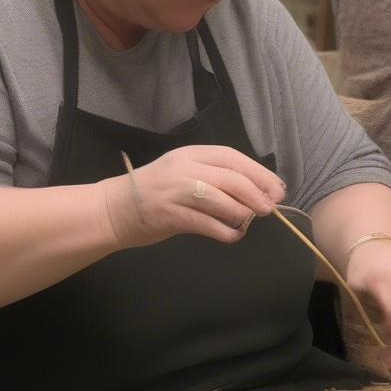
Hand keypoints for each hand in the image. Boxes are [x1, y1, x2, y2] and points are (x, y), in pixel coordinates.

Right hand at [99, 144, 285, 250]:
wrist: (114, 210)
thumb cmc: (154, 192)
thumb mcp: (183, 173)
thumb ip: (213, 177)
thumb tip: (255, 191)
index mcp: (191, 154)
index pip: (232, 158)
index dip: (259, 173)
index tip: (277, 188)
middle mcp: (184, 168)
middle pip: (231, 178)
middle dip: (256, 194)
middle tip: (270, 208)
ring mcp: (175, 191)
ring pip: (221, 200)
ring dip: (242, 213)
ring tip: (249, 221)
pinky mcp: (169, 215)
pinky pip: (206, 223)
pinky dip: (224, 231)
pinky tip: (232, 236)